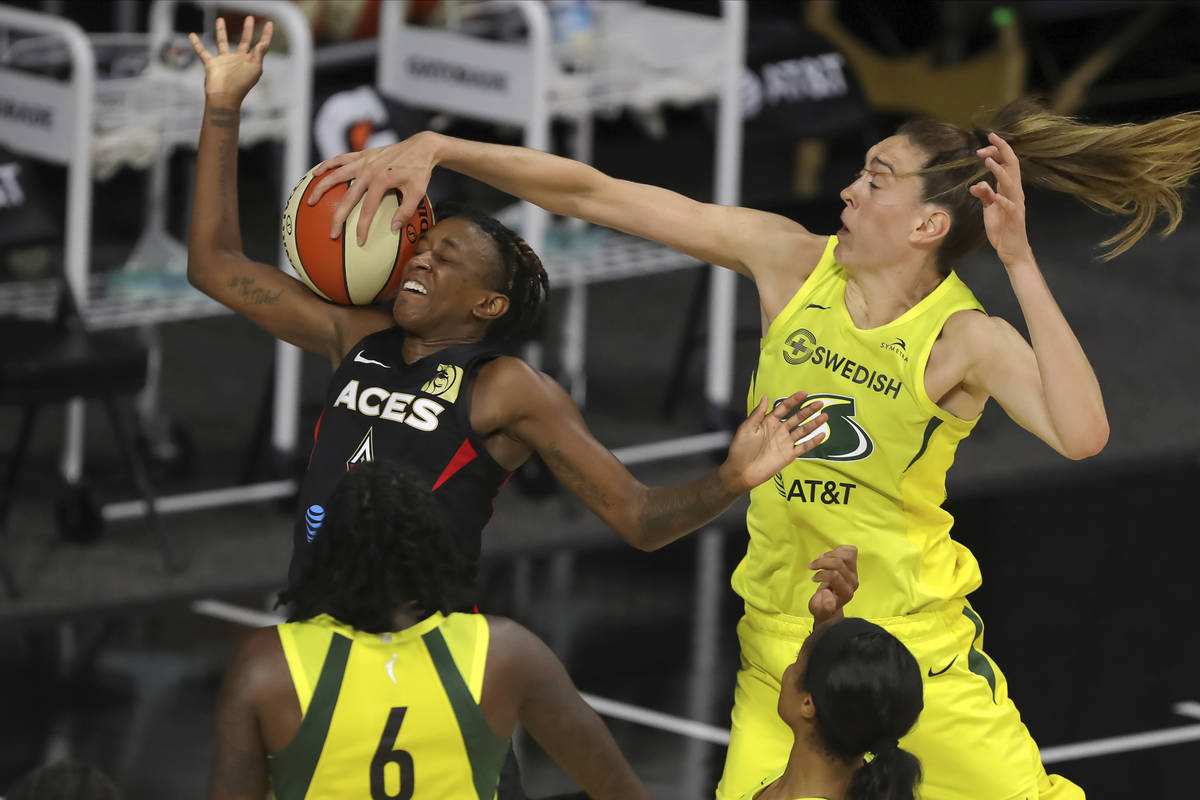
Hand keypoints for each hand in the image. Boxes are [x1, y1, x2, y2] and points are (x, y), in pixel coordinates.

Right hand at [188, 16, 272, 102]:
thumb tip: (264, 42)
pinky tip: (192, 35)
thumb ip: (259, 54)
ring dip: (221, 31)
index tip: (269, 24)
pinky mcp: (212, 64)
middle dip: (247, 30)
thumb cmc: (241, 85)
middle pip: (244, 41)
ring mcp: (225, 61)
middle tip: (250, 18)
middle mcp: (238, 60)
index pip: (260, 45)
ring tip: (220, 19)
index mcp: (251, 61)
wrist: (224, 97)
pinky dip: (197, 44)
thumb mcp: (255, 68)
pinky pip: (203, 51)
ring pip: (222, 42)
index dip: (266, 35)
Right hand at [308, 132, 439, 244]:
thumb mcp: (418, 192)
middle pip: (348, 197)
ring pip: (336, 174)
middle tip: (332, 233)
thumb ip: (406, 210)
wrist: (421, 147)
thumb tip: (393, 228)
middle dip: (338, 217)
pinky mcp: (362, 154)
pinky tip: (316, 174)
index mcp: (382, 181)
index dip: (362, 227)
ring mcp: (363, 161)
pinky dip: (327, 165)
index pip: (368, 209)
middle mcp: (369, 170)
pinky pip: (340, 159)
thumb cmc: (420, 171)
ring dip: (321, 187)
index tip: (358, 242)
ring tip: (310, 200)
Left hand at [721, 393, 825, 493]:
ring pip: (803, 431)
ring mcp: (785, 442)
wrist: (741, 471)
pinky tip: (822, 434)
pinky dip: (813, 442)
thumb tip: (765, 398)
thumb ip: (757, 414)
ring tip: (824, 416)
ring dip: (814, 423)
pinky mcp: (789, 455)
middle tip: (819, 403)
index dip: (794, 400)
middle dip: (808, 410)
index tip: (804, 393)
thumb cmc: (741, 449)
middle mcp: (779, 430)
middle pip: (797, 417)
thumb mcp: (747, 428)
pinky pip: (803, 447)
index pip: (784, 408)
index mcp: (769, 422)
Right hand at [807, 545, 857, 623]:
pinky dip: (838, 550)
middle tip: (811, 566)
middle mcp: (853, 583)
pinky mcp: (853, 566)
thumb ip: (822, 607)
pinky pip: (851, 550)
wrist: (829, 604)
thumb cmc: (822, 606)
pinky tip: (829, 556)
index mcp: (846, 594)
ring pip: (847, 555)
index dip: (821, 575)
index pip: (835, 576)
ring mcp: (854, 573)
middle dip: (822, 562)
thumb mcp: (818, 611)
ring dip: (830, 554)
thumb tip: (827, 594)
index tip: (813, 579)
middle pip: (839, 563)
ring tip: (821, 559)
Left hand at [969, 132, 1033, 266]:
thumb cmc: (1002, 228)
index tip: (988, 138)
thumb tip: (975, 185)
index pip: (1007, 163)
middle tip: (989, 139)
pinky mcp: (1014, 218)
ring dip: (1000, 171)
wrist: (1011, 249)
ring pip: (1011, 183)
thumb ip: (984, 195)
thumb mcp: (989, 209)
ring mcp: (1016, 205)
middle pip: (1012, 166)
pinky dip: (1003, 199)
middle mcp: (1015, 193)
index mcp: (1009, 188)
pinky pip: (1010, 207)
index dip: (999, 150)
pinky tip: (995, 194)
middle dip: (1001, 151)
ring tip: (988, 161)